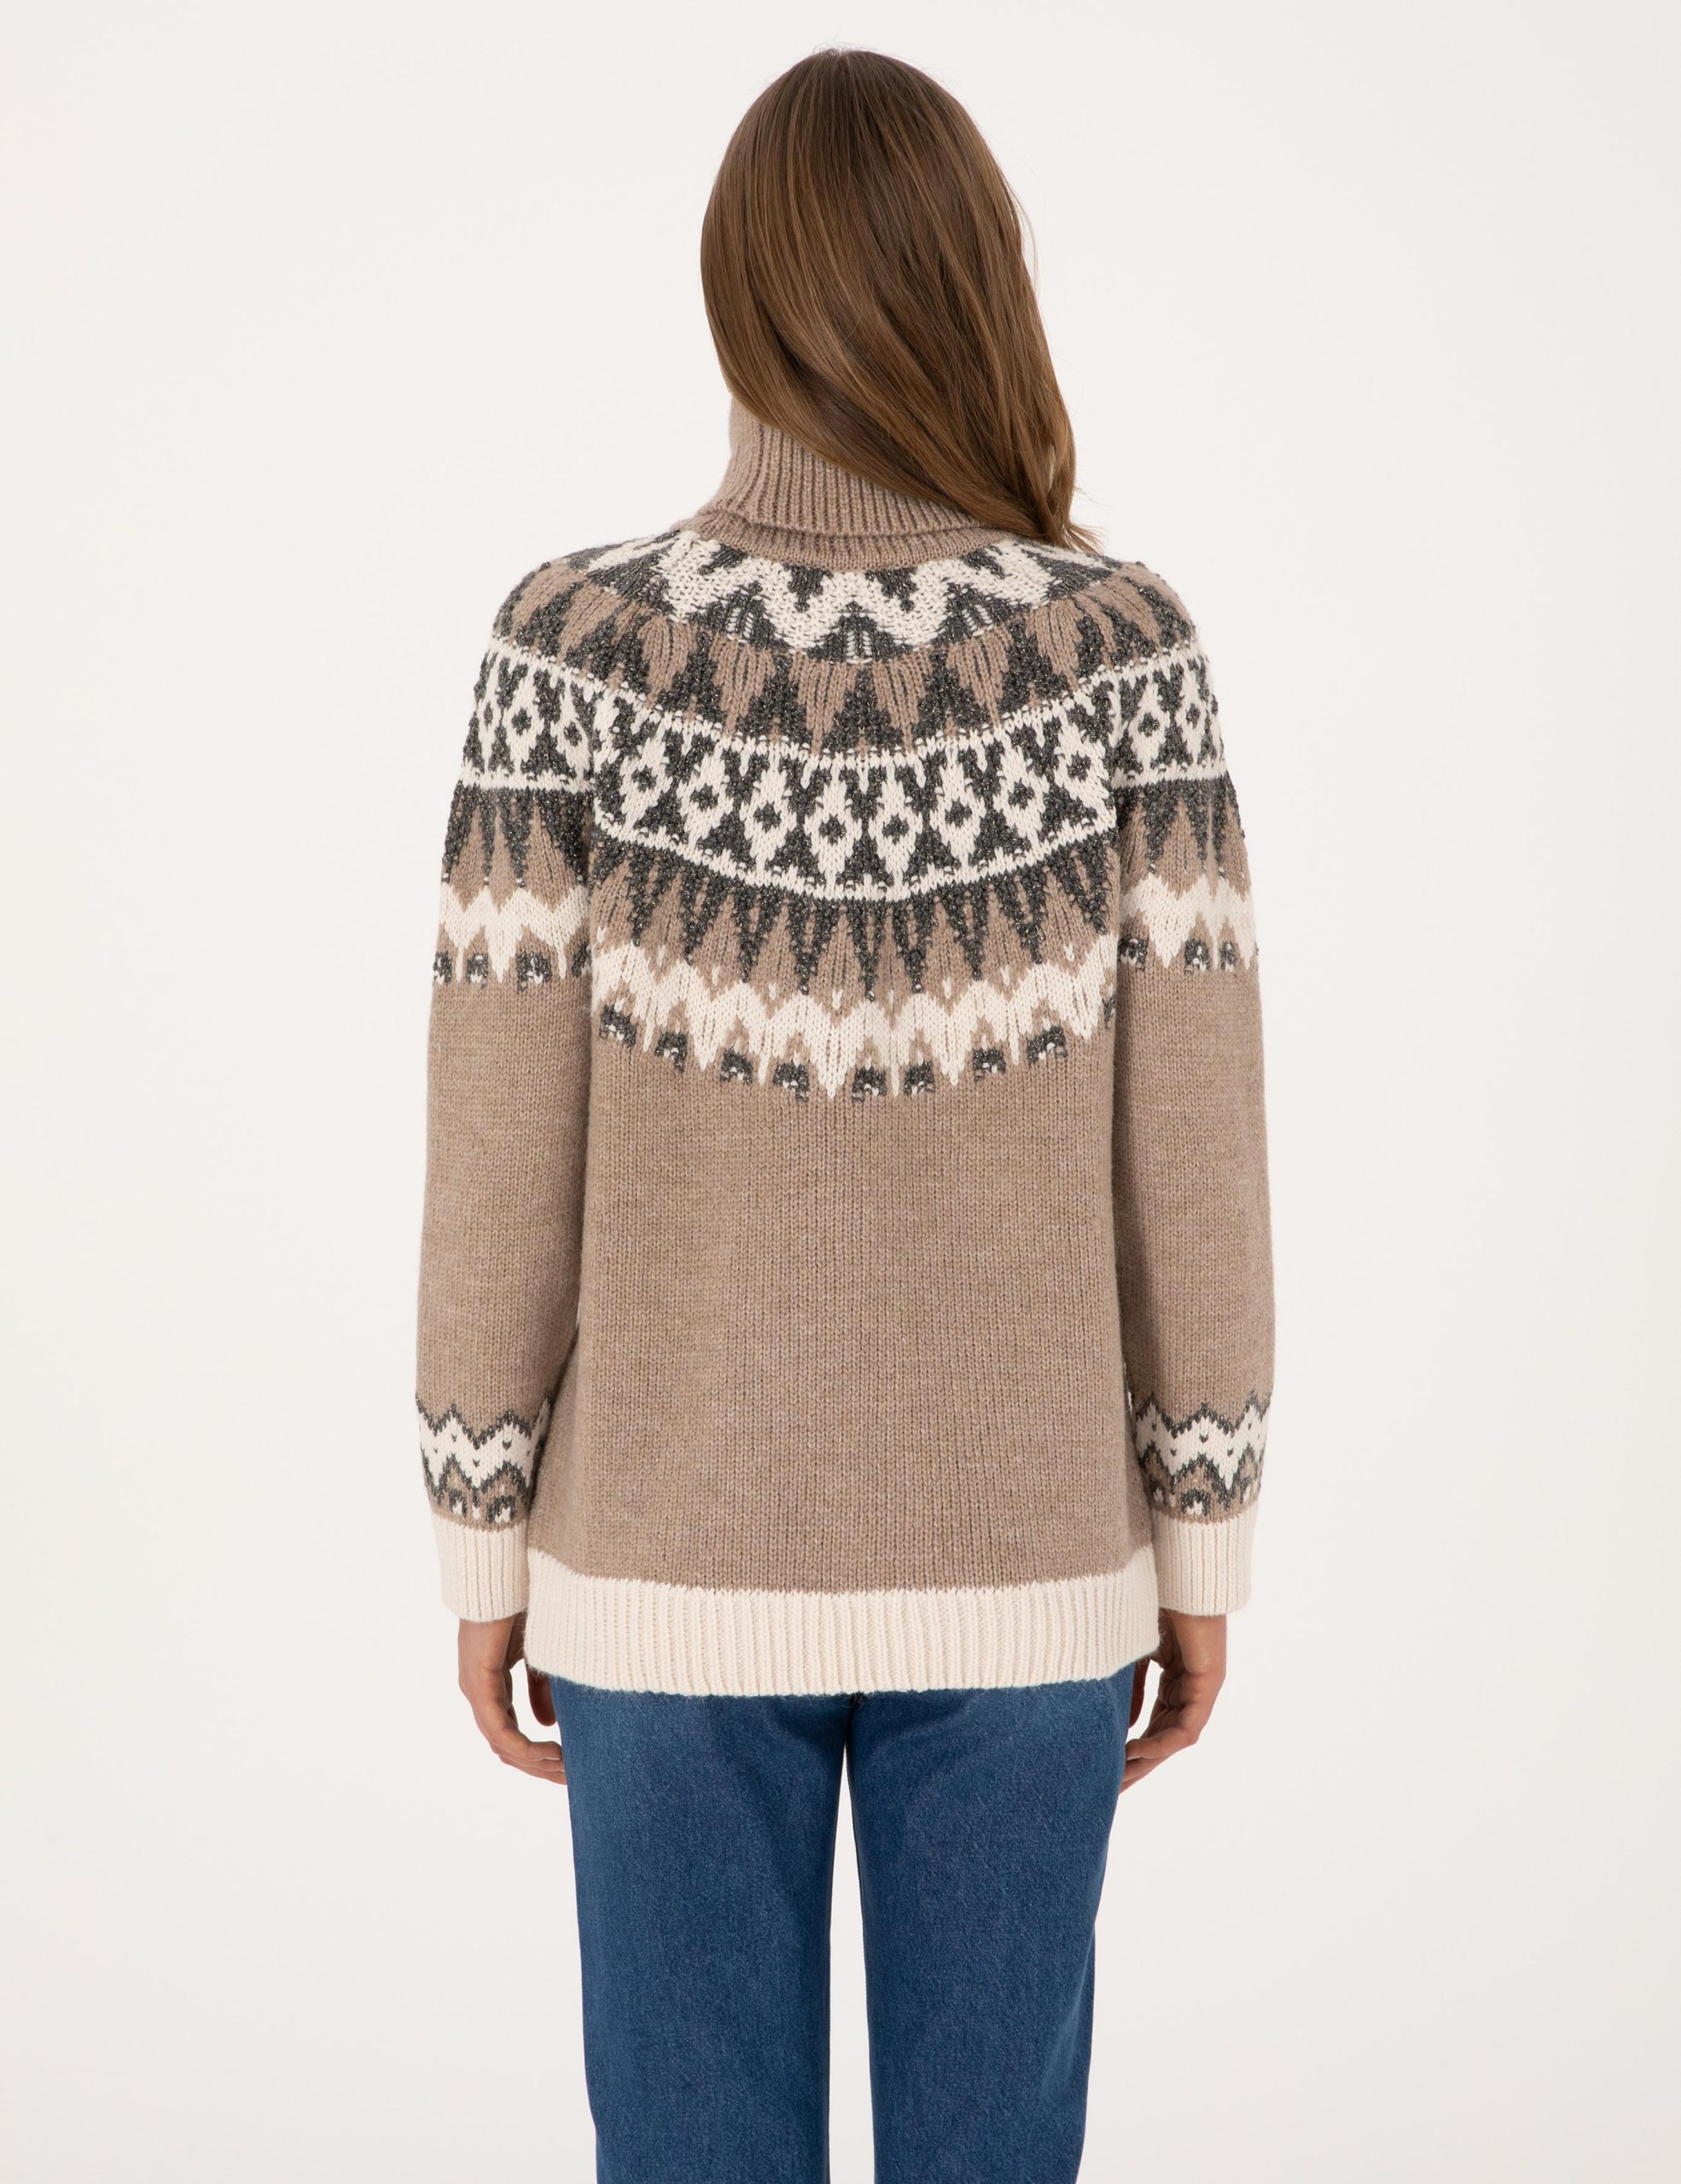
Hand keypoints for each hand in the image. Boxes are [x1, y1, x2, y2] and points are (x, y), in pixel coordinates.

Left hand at [457, 1613, 566, 1783]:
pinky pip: (498, 1730)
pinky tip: (550, 1752)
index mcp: (492, 1685)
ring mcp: (475, 1690)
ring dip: (534, 1762)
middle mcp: (479, 1692)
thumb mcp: (541, 1656)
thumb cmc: (523, 1606)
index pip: (510, 1733)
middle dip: (539, 1766)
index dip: (538, 1753)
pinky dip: (524, 1747)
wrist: (505, 1574)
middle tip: (570, 1778)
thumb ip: (543, 1690)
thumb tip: (548, 1725)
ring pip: (501, 1744)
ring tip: (565, 1769)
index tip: (568, 1763)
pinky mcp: (477, 1684)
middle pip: (505, 1746)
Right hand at [1121, 1610, 1225, 1791]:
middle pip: (1165, 1738)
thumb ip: (1131, 1689)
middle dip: (1138, 1765)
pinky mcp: (1209, 1684)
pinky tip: (1135, 1751)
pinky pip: (1187, 1727)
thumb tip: (1127, 1727)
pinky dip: (1161, 1743)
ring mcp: (1202, 1688)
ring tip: (1120, 1778)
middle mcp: (1191, 1688)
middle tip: (1112, 1789)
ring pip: (1175, 1738)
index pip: (1154, 1725)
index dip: (1132, 1749)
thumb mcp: (1134, 1653)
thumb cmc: (1155, 1600)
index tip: (1107, 1768)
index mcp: (1174, 1680)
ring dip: (1148, 1761)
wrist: (1177, 1570)